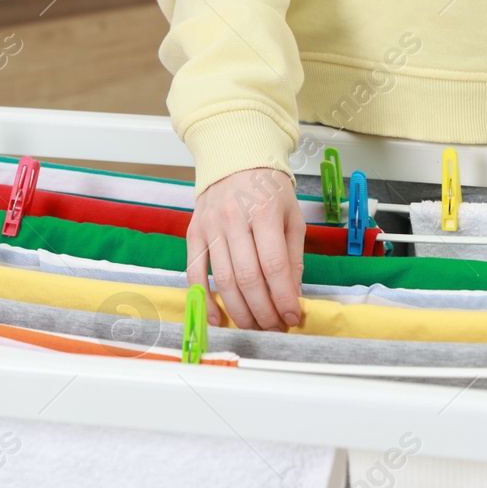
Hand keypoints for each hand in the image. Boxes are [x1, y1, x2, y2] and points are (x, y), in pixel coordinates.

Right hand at [186, 168, 304, 330]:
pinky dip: (204, 299)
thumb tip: (291, 295)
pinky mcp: (193, 233)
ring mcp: (210, 227)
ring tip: (255, 327)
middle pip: (248, 277)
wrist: (234, 159)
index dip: (283, 297)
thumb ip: (293, 257)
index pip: (274, 265)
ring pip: (223, 280)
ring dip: (240, 311)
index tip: (292, 317)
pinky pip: (195, 272)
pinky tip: (218, 318)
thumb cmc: (268, 189)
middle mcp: (234, 219)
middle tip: (275, 328)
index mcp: (265, 211)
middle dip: (263, 311)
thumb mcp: (292, 216)